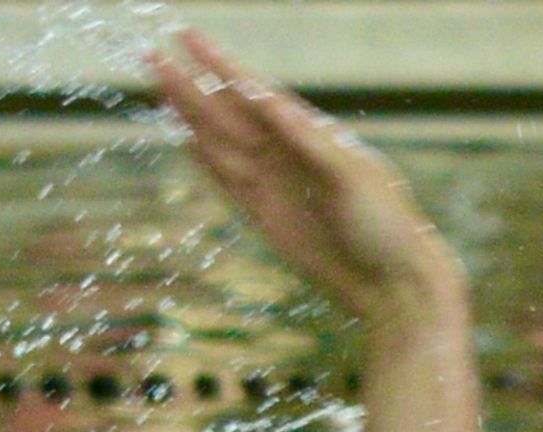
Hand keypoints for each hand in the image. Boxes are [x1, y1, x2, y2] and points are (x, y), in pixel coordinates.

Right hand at [153, 32, 462, 327]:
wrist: (389, 282)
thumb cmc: (384, 223)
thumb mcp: (349, 174)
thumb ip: (305, 139)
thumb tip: (267, 100)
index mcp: (309, 132)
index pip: (252, 91)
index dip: (218, 64)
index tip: (187, 38)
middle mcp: (285, 153)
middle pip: (225, 112)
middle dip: (189, 86)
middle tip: (152, 57)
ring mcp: (272, 184)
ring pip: (219, 142)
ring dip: (189, 117)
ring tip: (160, 89)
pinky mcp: (264, 217)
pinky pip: (227, 182)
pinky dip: (206, 162)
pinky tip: (188, 142)